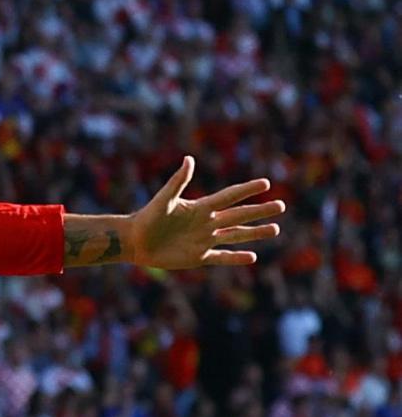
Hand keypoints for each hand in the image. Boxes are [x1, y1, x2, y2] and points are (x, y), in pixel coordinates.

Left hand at [129, 156, 284, 269]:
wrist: (134, 241)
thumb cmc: (146, 218)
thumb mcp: (164, 199)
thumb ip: (178, 181)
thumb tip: (189, 159)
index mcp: (200, 207)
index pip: (229, 196)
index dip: (246, 190)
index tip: (265, 183)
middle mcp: (207, 223)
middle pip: (239, 215)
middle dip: (260, 211)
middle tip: (281, 206)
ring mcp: (204, 240)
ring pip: (235, 235)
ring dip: (255, 233)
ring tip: (275, 229)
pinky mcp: (198, 257)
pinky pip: (221, 257)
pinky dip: (236, 258)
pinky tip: (252, 257)